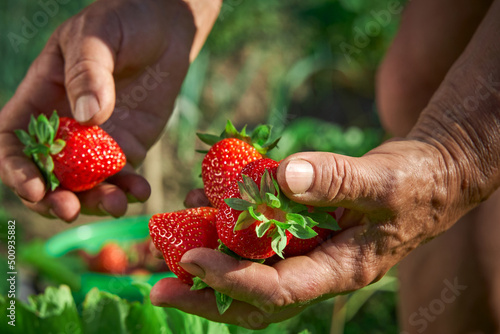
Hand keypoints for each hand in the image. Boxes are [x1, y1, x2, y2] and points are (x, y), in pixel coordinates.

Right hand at [0, 0, 218, 221]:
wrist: (164, 28)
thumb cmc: (122, 21)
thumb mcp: (96, 36)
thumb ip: (88, 73)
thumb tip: (88, 118)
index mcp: (41, 98)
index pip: (14, 141)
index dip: (18, 169)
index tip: (35, 190)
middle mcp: (66, 126)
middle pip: (49, 174)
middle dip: (55, 198)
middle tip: (71, 211)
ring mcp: (98, 141)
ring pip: (87, 183)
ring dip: (96, 201)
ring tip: (116, 205)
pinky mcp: (129, 145)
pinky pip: (125, 175)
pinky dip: (129, 189)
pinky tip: (140, 192)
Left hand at [150, 138, 474, 328]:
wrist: (428, 180)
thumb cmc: (414, 184)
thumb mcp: (383, 180)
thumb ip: (337, 180)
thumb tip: (283, 178)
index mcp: (340, 270)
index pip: (279, 292)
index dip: (232, 281)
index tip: (190, 260)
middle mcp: (319, 270)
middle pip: (255, 301)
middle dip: (206, 296)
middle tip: (158, 287)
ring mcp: (309, 253)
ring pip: (251, 272)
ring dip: (210, 260)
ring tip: (170, 241)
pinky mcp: (301, 232)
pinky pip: (259, 240)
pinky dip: (229, 228)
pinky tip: (204, 203)